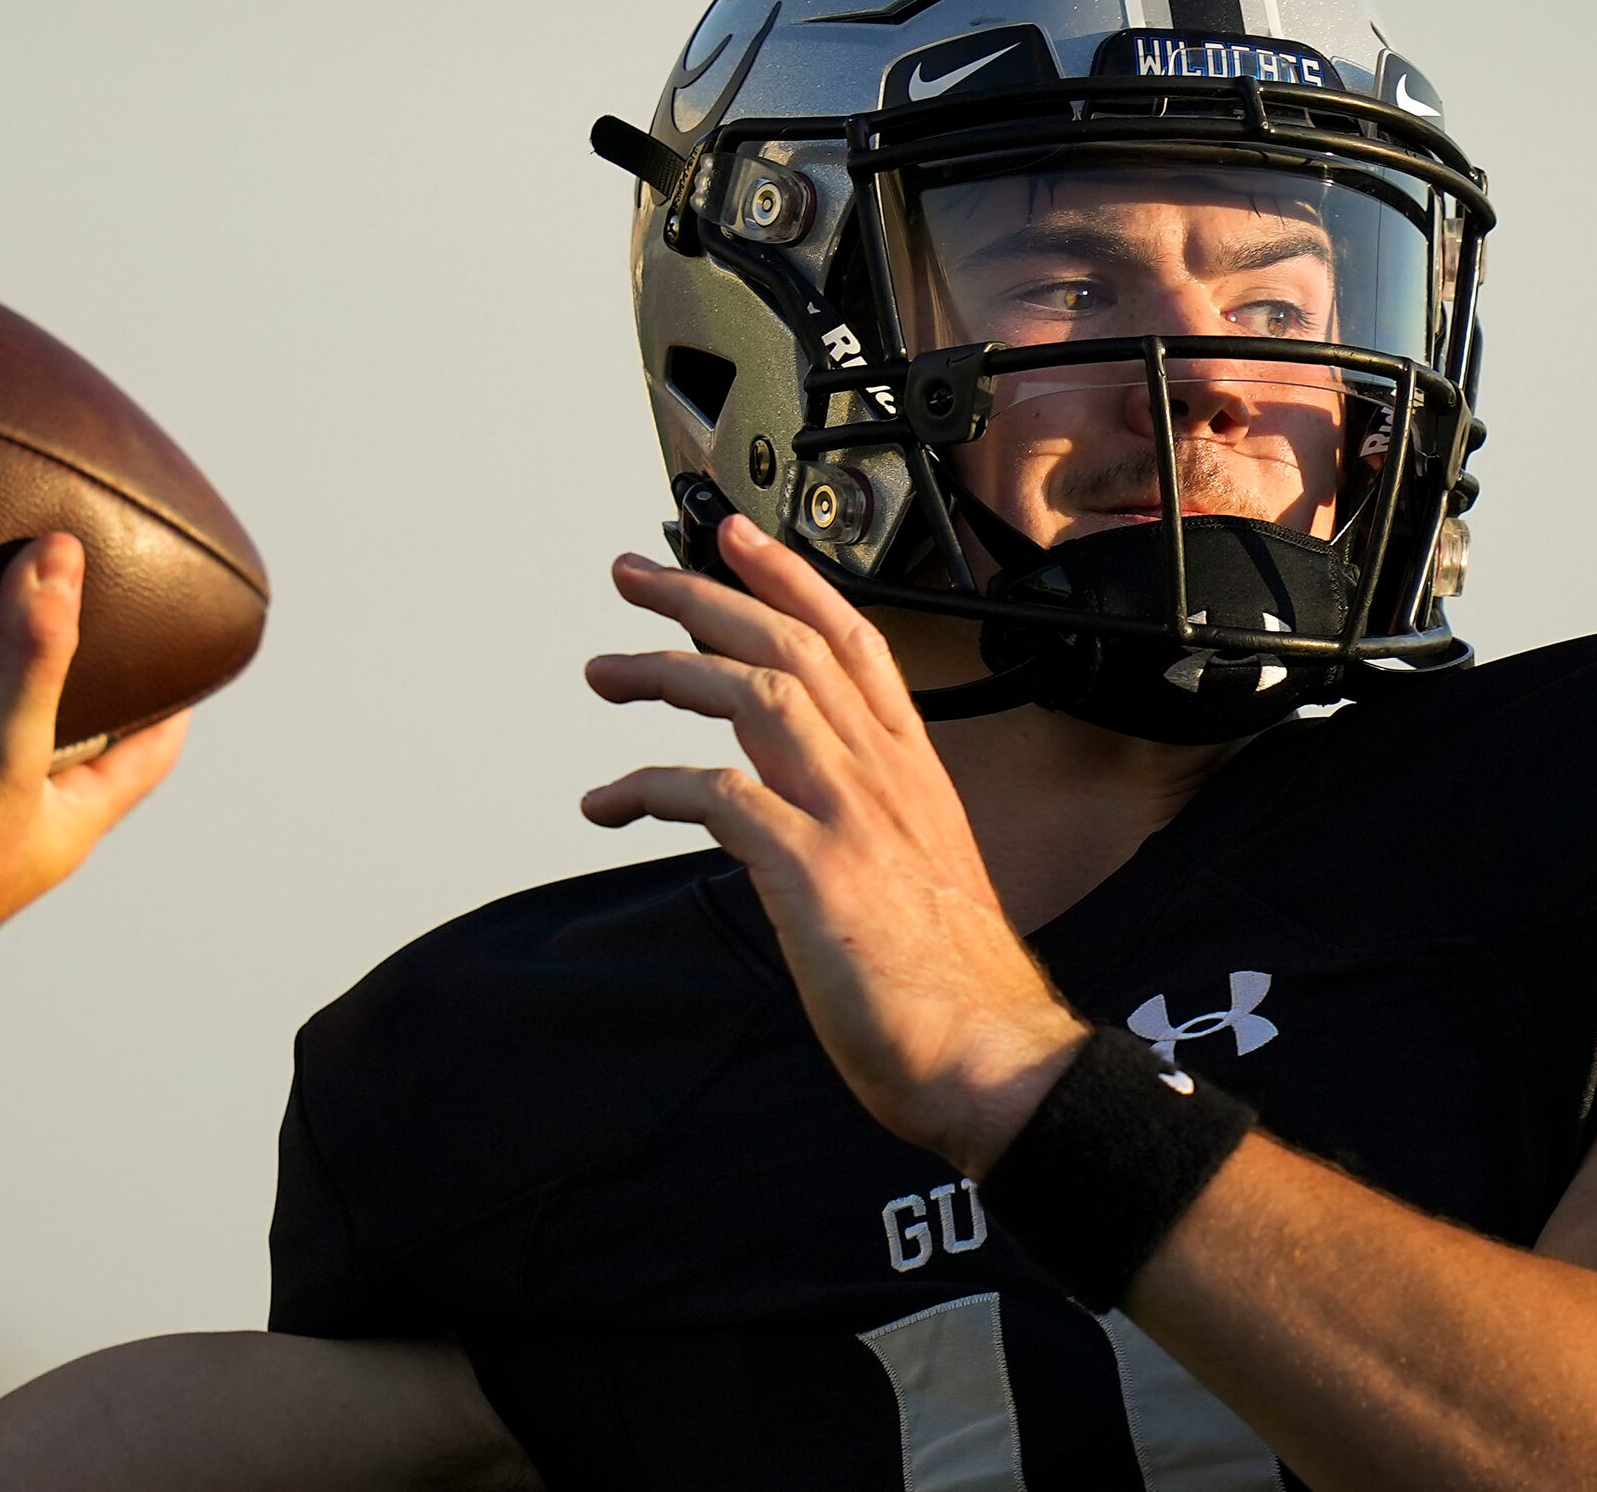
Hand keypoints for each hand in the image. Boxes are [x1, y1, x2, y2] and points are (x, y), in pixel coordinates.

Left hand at [582, 512, 1085, 1174]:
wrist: (990, 1058)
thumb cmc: (948, 982)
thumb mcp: (911, 872)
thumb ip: (853, 824)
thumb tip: (774, 814)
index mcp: (909, 769)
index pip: (851, 637)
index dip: (789, 577)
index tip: (733, 539)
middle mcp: (883, 775)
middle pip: (792, 644)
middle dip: (705, 596)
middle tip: (636, 576)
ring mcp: (852, 816)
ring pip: (756, 694)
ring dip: (669, 671)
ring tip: (606, 671)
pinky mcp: (815, 870)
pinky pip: (718, 796)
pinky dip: (653, 786)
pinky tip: (610, 802)